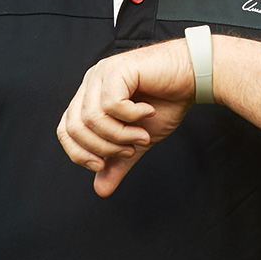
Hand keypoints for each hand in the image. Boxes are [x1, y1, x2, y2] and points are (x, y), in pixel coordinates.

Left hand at [57, 39, 199, 196]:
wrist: (194, 77)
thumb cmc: (167, 102)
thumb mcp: (137, 140)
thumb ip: (118, 161)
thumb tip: (100, 191)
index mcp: (90, 98)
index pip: (66, 130)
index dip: (79, 153)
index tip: (102, 165)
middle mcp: (91, 83)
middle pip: (75, 127)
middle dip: (103, 147)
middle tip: (130, 149)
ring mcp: (102, 74)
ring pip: (92, 118)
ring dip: (119, 135)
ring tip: (141, 135)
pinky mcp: (118, 68)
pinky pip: (112, 103)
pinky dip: (130, 116)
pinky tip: (147, 112)